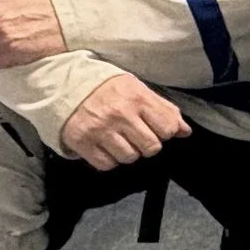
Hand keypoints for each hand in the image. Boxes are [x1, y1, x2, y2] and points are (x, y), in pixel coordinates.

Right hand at [61, 73, 189, 170]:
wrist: (64, 84)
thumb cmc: (107, 88)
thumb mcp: (137, 89)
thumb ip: (163, 109)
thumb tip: (185, 132)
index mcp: (137, 98)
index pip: (167, 128)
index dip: (165, 132)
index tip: (155, 128)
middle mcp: (120, 114)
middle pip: (151, 147)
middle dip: (147, 145)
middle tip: (137, 135)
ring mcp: (100, 129)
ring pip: (130, 158)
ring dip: (128, 152)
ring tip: (119, 139)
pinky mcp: (82, 142)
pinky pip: (107, 165)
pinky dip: (109, 160)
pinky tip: (106, 146)